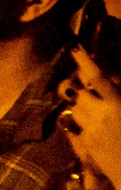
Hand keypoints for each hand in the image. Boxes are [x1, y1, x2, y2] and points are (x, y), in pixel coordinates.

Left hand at [62, 48, 120, 185]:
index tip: (74, 48)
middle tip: (79, 79)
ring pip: (73, 105)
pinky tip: (86, 118)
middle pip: (75, 90)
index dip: (84, 60)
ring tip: (88, 101)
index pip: (96, 77)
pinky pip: (73, 122)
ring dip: (78, 100)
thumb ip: (118, 94)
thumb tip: (113, 82)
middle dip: (74, 83)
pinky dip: (77, 117)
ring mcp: (89, 128)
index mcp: (117, 104)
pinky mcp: (85, 141)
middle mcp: (99, 114)